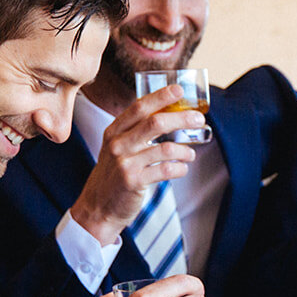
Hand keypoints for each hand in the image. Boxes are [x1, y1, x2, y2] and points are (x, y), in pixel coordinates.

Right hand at [68, 85, 204, 244]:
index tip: (179, 90)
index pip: (139, 107)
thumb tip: (170, 114)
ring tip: (190, 154)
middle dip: (181, 118)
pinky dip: (179, 169)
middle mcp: (118, 144)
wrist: (98, 207)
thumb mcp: (117, 148)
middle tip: (198, 119)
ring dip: (184, 150)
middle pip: (155, 123)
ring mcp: (125, 163)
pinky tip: (182, 169)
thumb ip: (136, 132)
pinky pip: (165, 170)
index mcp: (114, 131)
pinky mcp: (133, 181)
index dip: (160, 96)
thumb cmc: (114, 175)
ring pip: (165, 148)